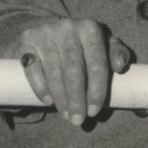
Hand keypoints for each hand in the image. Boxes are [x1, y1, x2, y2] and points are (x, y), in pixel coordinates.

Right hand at [15, 17, 131, 125]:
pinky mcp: (27, 41)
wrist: (48, 32)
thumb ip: (116, 53)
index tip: (94, 111)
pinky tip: (48, 101)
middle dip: (77, 100)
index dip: (97, 90)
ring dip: (61, 99)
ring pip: (54, 73)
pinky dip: (41, 88)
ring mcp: (45, 33)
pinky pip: (33, 70)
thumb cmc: (81, 44)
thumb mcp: (102, 44)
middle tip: (78, 120)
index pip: (97, 63)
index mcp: (90, 28)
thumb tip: (120, 66)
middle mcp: (68, 27)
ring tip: (66, 115)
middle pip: (74, 71)